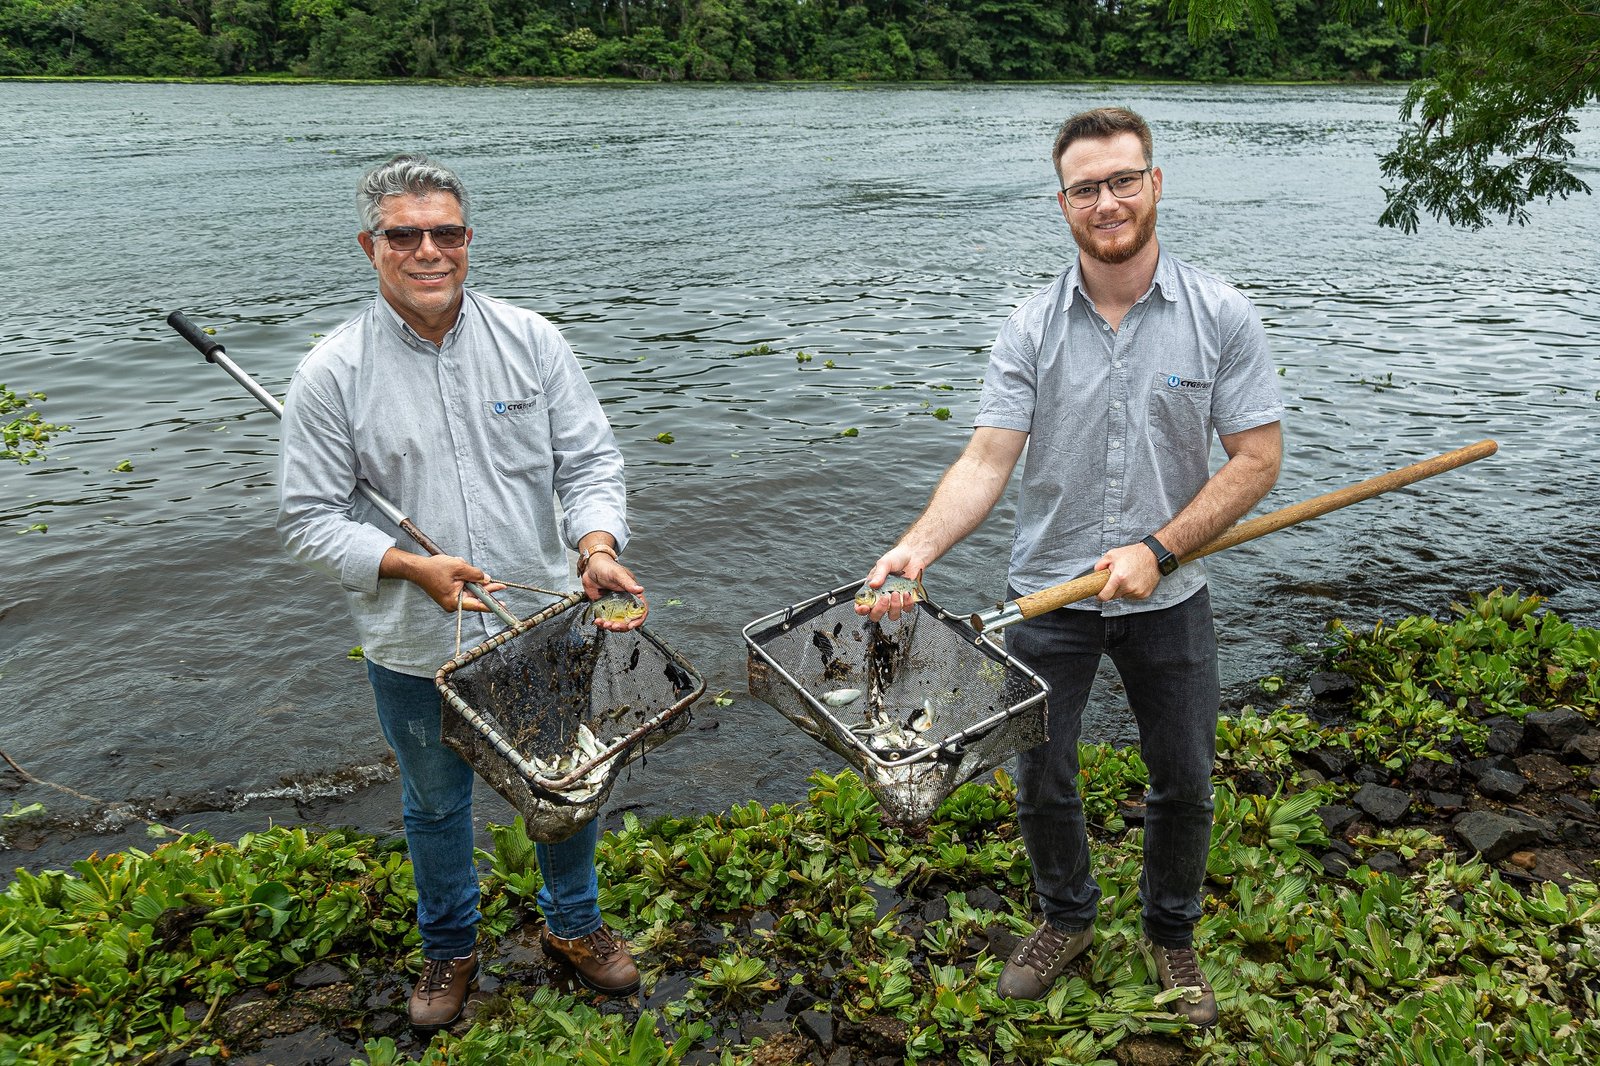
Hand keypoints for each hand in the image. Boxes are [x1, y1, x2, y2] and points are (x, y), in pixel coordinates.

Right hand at [391, 551, 506, 613]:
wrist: (416, 568)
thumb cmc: (434, 569)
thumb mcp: (459, 568)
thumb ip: (475, 574)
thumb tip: (487, 579)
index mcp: (455, 601)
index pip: (477, 604)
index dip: (491, 604)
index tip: (503, 605)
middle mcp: (453, 603)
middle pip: (475, 596)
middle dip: (483, 586)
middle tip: (501, 585)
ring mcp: (451, 598)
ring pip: (469, 589)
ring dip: (469, 577)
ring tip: (460, 564)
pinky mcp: (449, 592)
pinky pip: (462, 586)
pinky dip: (463, 576)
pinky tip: (458, 566)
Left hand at [582, 554, 648, 630]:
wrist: (590, 568)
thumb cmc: (606, 567)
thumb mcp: (617, 574)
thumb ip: (628, 582)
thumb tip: (640, 589)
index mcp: (633, 594)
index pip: (641, 609)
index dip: (638, 619)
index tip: (631, 625)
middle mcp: (626, 601)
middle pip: (629, 619)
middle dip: (622, 626)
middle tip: (613, 626)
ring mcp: (615, 606)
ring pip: (618, 622)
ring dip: (611, 626)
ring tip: (603, 624)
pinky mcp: (605, 608)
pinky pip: (606, 619)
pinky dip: (602, 623)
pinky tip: (598, 621)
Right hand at [857, 546, 925, 622]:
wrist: (913, 556)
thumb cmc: (896, 558)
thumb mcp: (884, 563)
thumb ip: (878, 574)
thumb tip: (872, 584)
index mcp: (871, 589)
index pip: (861, 605)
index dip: (861, 610)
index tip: (865, 607)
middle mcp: (881, 597)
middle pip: (875, 615)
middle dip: (879, 610)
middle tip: (884, 598)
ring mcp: (894, 601)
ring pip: (892, 615)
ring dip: (894, 606)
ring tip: (897, 592)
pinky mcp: (906, 601)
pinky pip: (906, 609)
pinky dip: (907, 603)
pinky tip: (907, 592)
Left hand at [1092, 542, 1161, 601]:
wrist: (1153, 555)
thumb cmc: (1133, 554)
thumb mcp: (1112, 554)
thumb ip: (1100, 564)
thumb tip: (1095, 573)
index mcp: (1119, 578)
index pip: (1105, 596)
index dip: (1100, 596)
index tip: (1099, 594)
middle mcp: (1128, 587)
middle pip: (1114, 596)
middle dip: (1112, 590)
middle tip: (1115, 579)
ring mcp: (1137, 591)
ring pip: (1124, 596)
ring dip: (1123, 590)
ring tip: (1127, 577)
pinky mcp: (1144, 594)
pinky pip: (1133, 596)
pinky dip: (1132, 590)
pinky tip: (1135, 580)